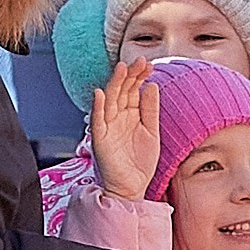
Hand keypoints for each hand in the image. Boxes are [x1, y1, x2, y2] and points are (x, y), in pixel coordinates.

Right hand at [89, 55, 159, 202]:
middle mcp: (117, 117)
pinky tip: (101, 94)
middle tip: (140, 61)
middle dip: (130, 75)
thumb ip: (150, 109)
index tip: (150, 65)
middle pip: (122, 90)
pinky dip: (98, 107)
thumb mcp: (151, 131)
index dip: (140, 76)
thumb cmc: (140, 162)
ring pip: (110, 100)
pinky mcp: (100, 139)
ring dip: (115, 84)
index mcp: (130, 114)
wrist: (131, 188)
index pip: (133, 89)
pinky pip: (98, 121)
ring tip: (122, 68)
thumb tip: (152, 85)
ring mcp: (108, 127)